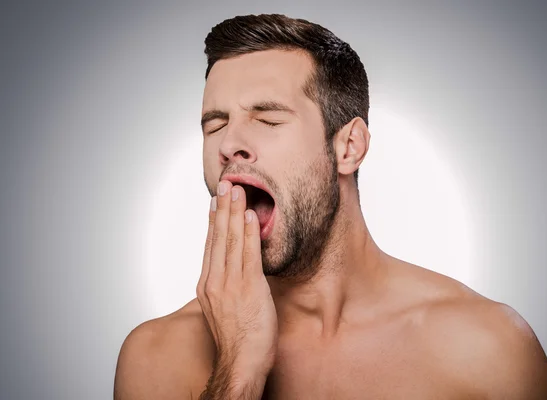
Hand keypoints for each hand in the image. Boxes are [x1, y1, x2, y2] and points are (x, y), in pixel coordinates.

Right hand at [197, 180, 277, 393]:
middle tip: (226, 184)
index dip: (213, 222)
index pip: (210, 246)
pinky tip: (251, 215)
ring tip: (238, 191)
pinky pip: (249, 254)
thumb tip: (235, 269)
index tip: (215, 203)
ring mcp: (230, 284)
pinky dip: (250, 233)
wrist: (241, 362)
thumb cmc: (237, 340)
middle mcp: (214, 281)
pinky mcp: (249, 288)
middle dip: (223, 209)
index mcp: (206, 286)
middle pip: (218, 237)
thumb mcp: (222, 309)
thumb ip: (226, 287)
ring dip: (235, 213)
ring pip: (232, 241)